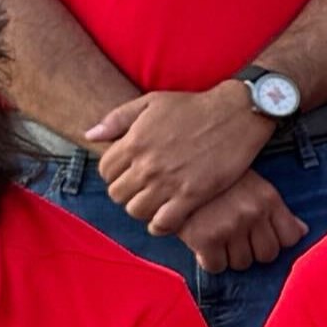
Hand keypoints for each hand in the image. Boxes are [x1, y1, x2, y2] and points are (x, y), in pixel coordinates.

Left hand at [90, 81, 274, 225]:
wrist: (236, 114)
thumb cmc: (194, 106)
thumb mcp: (151, 102)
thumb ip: (117, 119)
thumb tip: (90, 134)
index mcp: (134, 141)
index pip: (105, 171)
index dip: (114, 174)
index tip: (128, 173)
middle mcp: (148, 164)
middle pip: (117, 194)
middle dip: (126, 193)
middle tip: (141, 189)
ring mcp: (169, 182)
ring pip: (136, 211)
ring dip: (141, 209)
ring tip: (153, 202)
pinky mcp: (192, 196)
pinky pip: (163, 222)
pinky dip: (159, 225)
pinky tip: (165, 218)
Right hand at [164, 169, 306, 276]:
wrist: (174, 168)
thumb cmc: (216, 178)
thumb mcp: (252, 185)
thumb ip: (276, 210)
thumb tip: (302, 232)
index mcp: (267, 198)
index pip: (290, 238)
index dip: (277, 241)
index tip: (261, 235)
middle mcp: (252, 213)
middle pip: (267, 255)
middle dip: (253, 249)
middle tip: (235, 237)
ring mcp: (229, 226)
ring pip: (242, 263)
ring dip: (230, 255)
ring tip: (218, 236)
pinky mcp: (204, 238)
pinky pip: (216, 266)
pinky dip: (209, 260)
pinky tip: (203, 243)